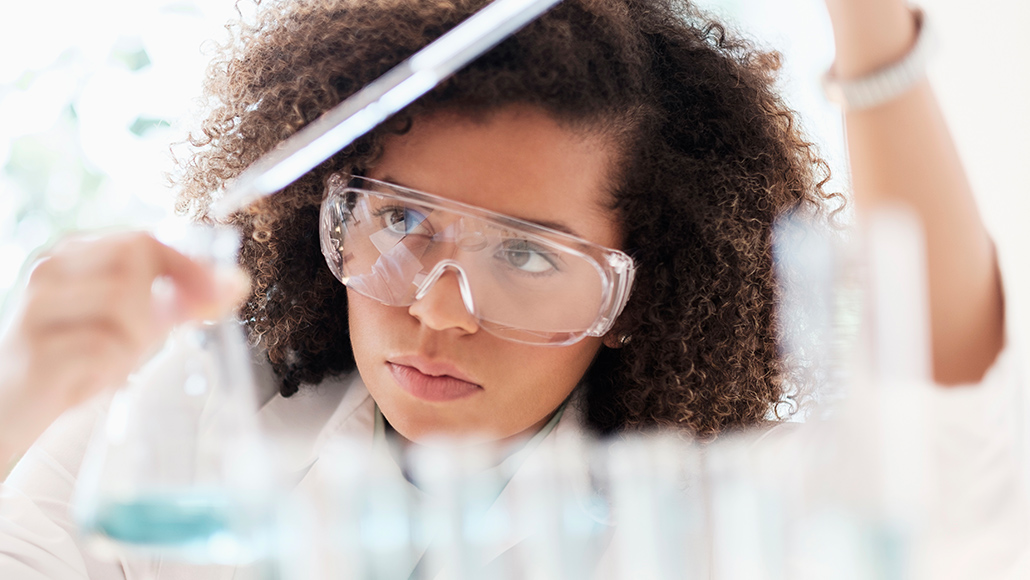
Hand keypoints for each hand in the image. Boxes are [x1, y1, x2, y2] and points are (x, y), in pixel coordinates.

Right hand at [0, 231, 249, 463]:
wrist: (6, 410)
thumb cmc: (75, 360)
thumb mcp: (133, 325)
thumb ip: (181, 302)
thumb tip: (237, 282)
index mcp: (74, 256)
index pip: (145, 240)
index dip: (191, 265)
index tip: (222, 293)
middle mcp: (50, 272)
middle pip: (136, 260)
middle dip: (162, 304)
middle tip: (151, 339)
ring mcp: (36, 310)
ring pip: (123, 305)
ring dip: (134, 345)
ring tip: (110, 365)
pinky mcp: (34, 354)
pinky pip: (103, 351)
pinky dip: (111, 372)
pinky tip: (90, 382)